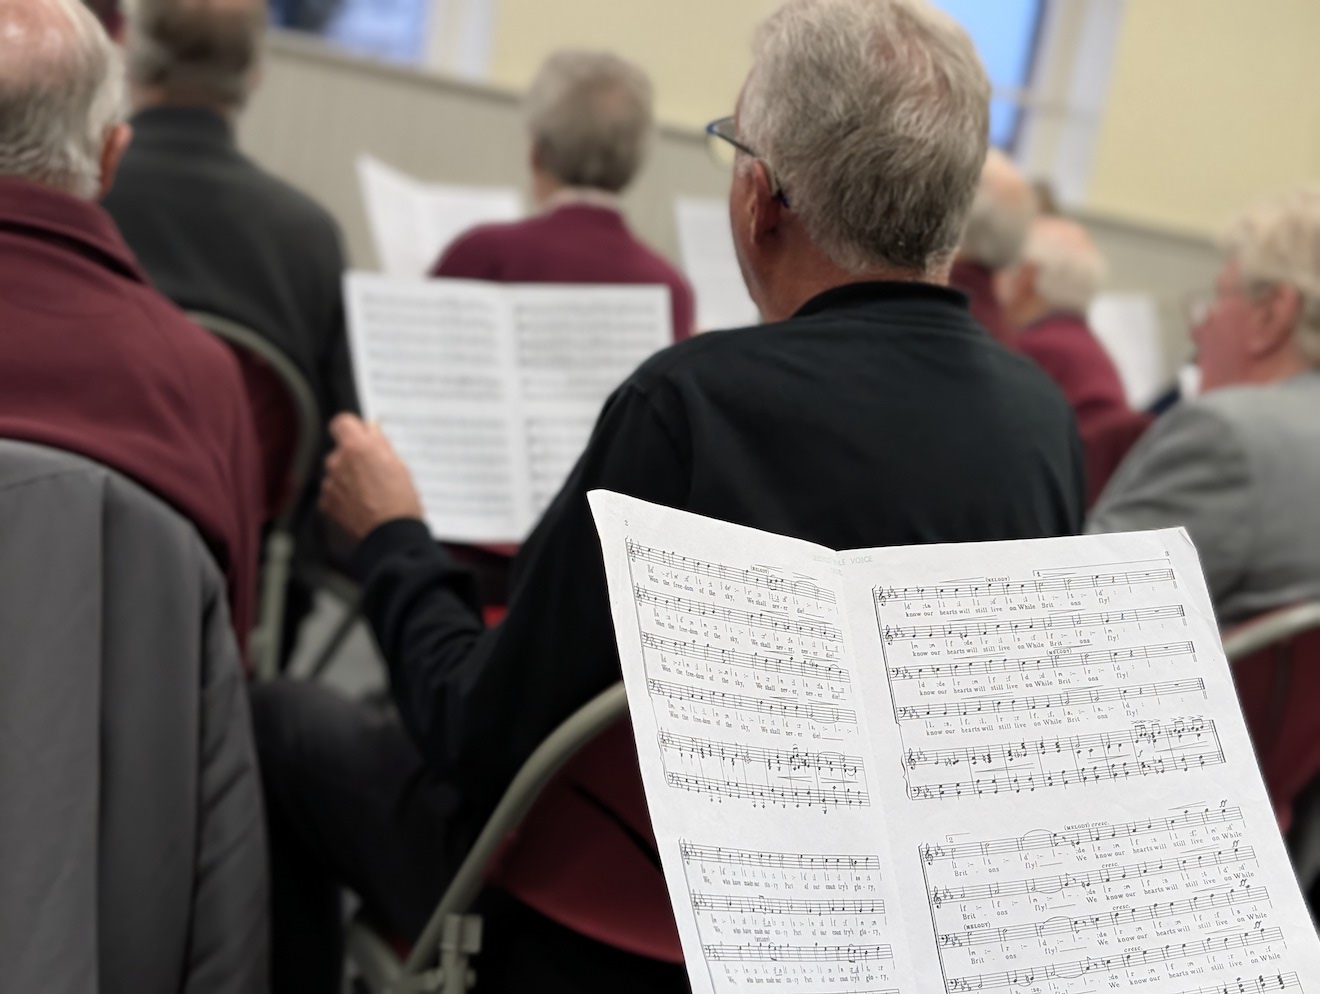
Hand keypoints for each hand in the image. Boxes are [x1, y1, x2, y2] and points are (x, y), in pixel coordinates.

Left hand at [320, 414, 424, 541]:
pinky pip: (333, 491)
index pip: (342, 422)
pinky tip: (362, 505)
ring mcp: (330, 483)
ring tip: (371, 494)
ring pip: (337, 471)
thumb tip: (371, 430)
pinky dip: (344, 496)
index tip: (363, 436)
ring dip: (349, 477)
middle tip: (376, 472)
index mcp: (357, 447)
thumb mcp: (399, 465)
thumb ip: (380, 444)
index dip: (353, 428)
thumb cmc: (400, 502)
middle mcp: (338, 462)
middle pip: (341, 450)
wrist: (391, 537)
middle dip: (354, 457)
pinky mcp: (326, 503)